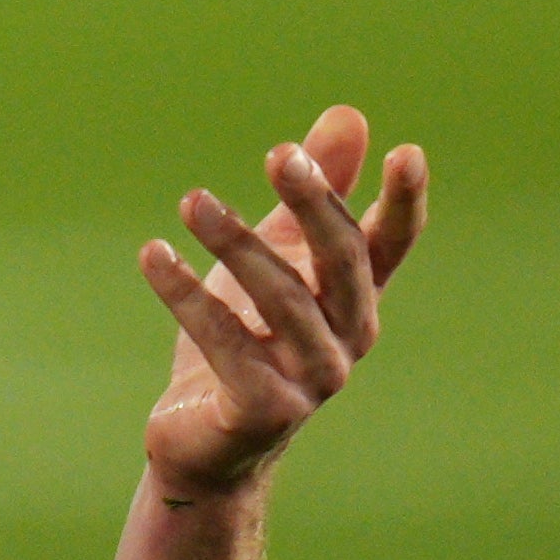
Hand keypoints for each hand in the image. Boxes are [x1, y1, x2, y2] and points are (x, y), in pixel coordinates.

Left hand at [136, 105, 430, 499]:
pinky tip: (153, 255)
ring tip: (192, 201)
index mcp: (355, 298)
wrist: (203, 444)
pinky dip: (186, 294)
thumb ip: (313, 189)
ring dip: (234, 243)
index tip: (407, 152)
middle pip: (342, 262)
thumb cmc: (245, 338)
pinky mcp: (263, 409)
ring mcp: (311, 380)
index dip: (405, 201)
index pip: (391, 243)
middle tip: (279, 154)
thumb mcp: (276, 254)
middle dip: (314, 204)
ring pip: (280, 300)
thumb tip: (349, 115)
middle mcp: (346, 338)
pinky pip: (224, 342)